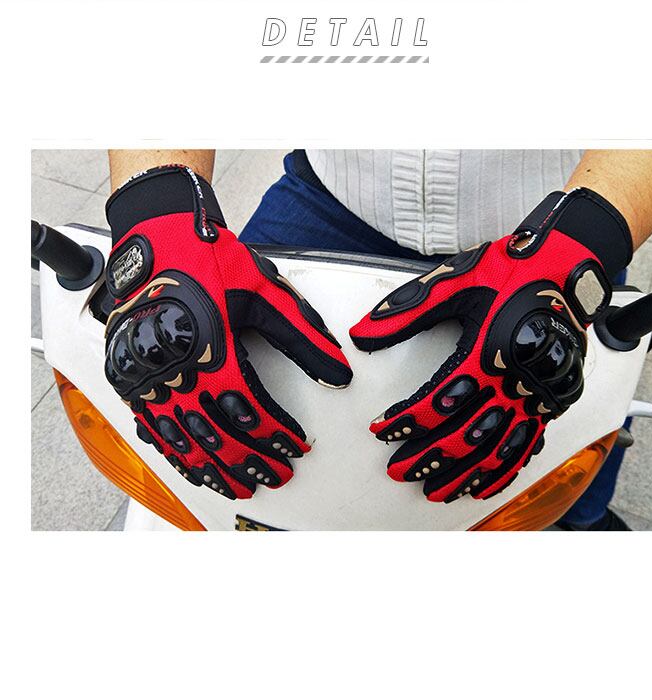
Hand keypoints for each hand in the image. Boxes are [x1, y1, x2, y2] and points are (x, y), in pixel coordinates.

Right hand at [103, 165, 352, 499]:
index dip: (277, 435)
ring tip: (237, 486)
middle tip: (275, 478)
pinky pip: (152, 427)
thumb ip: (305, 337)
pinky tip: (190, 466)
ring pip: (185, 440)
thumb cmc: (210, 261)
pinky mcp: (129, 377)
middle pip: (219, 435)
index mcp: (214, 351)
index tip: (295, 448)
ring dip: (215, 468)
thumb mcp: (266, 293)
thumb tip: (340, 373)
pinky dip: (175, 453)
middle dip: (251, 461)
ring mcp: (149, 378)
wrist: (155, 238)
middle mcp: (178, 371)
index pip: (251, 411)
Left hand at [350, 188, 630, 502]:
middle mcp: (513, 381)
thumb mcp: (456, 283)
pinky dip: (504, 472)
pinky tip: (484, 486)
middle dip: (426, 458)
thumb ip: (408, 310)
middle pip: (463, 435)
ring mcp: (536, 396)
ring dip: (462, 475)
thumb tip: (361, 333)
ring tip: (434, 492)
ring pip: (494, 451)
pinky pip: (527, 447)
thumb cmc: (510, 271)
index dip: (405, 421)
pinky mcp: (552, 402)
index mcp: (485, 352)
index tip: (381, 430)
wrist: (568, 266)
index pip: (437, 402)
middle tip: (398, 471)